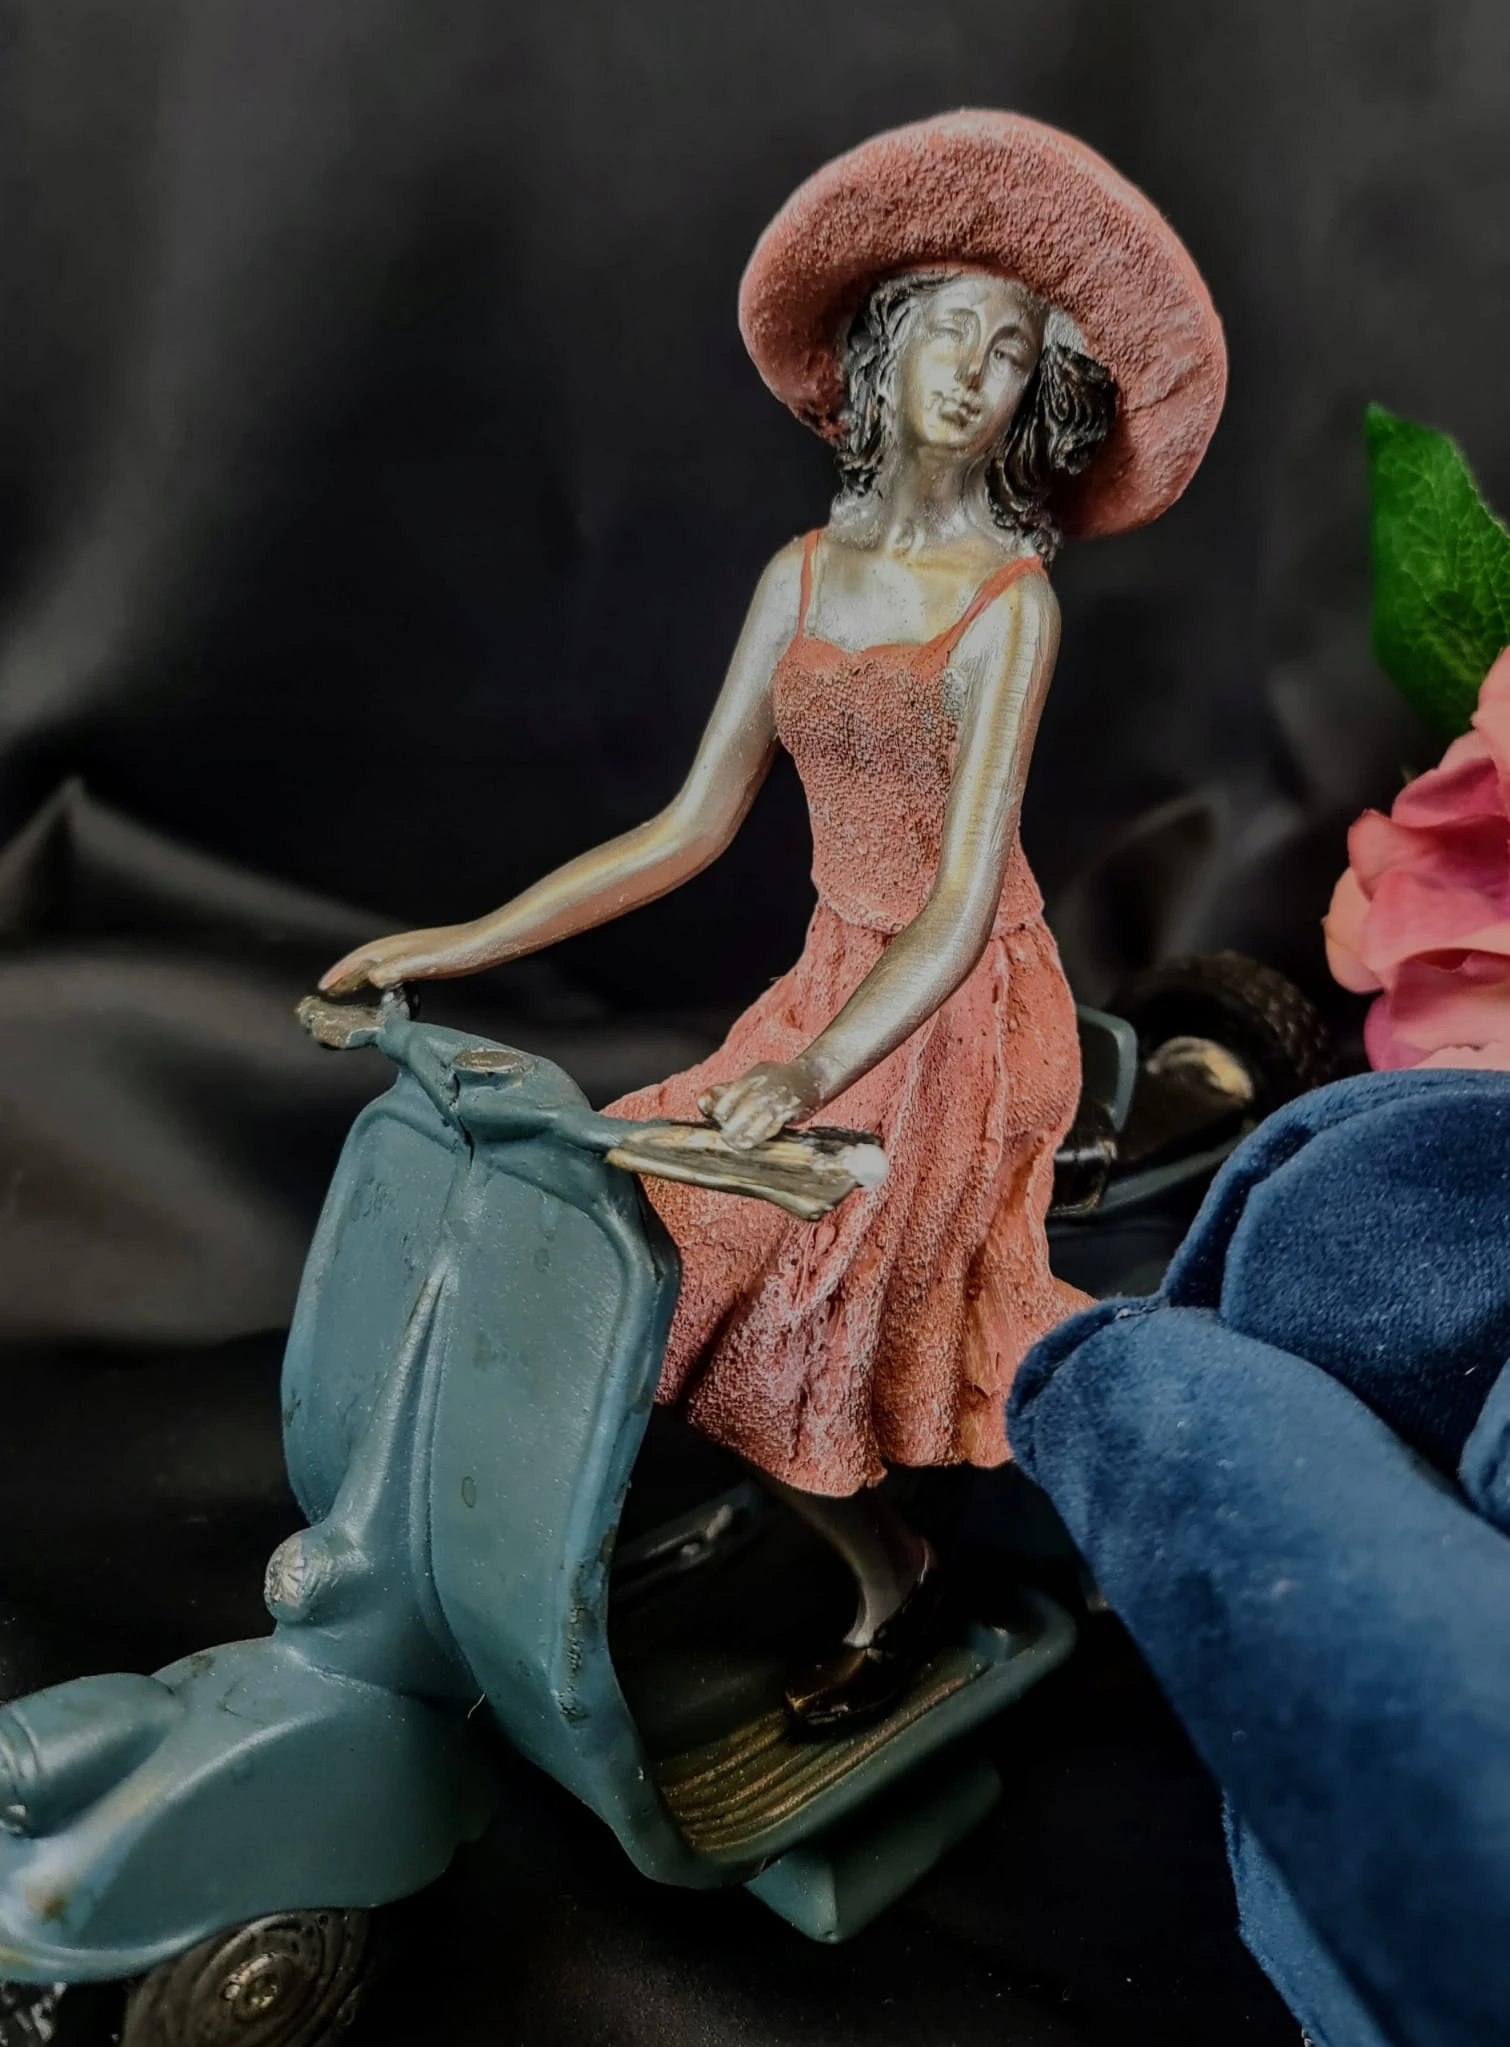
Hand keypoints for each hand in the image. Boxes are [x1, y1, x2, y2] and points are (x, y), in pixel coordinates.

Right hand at [319, 923, 494, 994]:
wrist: (490, 941)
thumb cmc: (460, 951)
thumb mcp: (426, 962)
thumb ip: (398, 968)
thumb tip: (370, 977)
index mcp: (397, 947)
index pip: (359, 959)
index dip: (340, 973)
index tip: (323, 988)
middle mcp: (402, 945)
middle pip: (365, 959)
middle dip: (345, 974)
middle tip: (328, 991)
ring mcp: (416, 950)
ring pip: (380, 962)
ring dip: (362, 975)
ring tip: (351, 990)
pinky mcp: (430, 957)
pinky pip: (397, 968)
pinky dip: (385, 977)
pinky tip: (392, 987)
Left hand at [699, 1060, 821, 1150]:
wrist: (815, 1075)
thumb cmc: (780, 1081)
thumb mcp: (754, 1079)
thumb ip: (729, 1091)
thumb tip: (701, 1104)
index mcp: (753, 1076)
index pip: (728, 1096)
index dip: (721, 1113)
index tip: (721, 1123)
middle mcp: (764, 1084)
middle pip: (740, 1109)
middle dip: (731, 1126)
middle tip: (727, 1138)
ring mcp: (779, 1095)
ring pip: (755, 1118)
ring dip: (745, 1134)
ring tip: (738, 1143)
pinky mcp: (792, 1107)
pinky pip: (773, 1123)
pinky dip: (763, 1133)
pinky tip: (756, 1140)